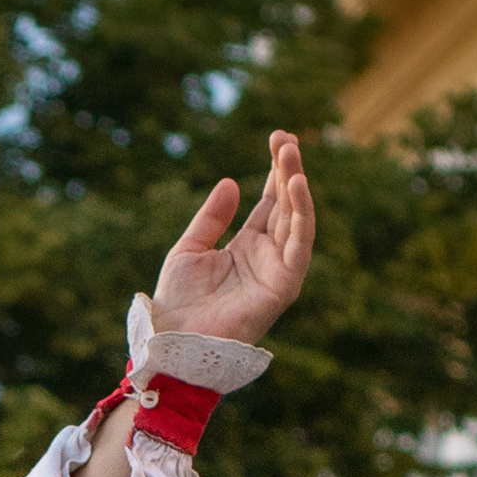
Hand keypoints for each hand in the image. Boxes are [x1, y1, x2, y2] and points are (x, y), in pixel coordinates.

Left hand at [149, 130, 314, 345]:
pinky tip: (297, 185)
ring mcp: (278, 270)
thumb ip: (212, 217)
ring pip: (296, 219)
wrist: (174, 338)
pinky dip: (302, 214)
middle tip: (285, 138)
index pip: (269, 202)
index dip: (275, 172)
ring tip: (290, 153)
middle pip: (285, 205)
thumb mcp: (190, 248)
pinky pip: (300, 244)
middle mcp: (267, 256)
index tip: (278, 139)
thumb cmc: (178, 301)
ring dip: (296, 184)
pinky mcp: (285, 285)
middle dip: (288, 170)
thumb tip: (231, 181)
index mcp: (247, 247)